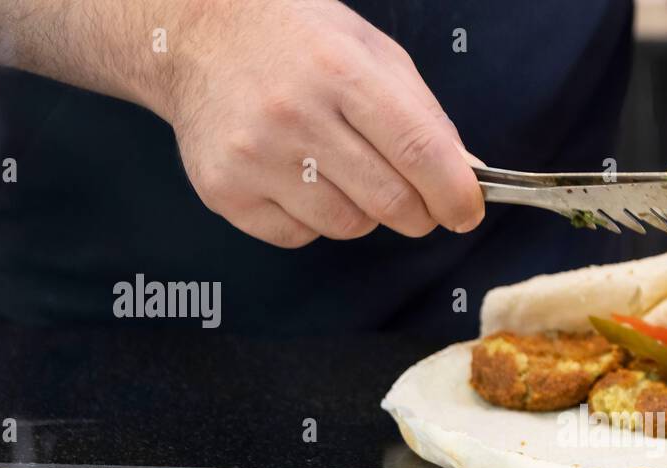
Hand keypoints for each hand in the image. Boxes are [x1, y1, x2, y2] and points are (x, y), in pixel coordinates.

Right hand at [158, 0, 483, 246]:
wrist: (198, 32)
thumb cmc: (296, 40)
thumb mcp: (371, 53)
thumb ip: (424, 116)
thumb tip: (468, 175)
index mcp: (341, 71)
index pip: (419, 152)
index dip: (455, 194)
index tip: (466, 211)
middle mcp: (295, 114)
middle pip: (391, 203)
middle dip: (418, 212)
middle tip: (414, 199)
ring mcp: (255, 157)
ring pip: (348, 226)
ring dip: (361, 211)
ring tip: (337, 167)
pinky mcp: (226, 191)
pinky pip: (300, 236)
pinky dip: (312, 219)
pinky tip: (296, 177)